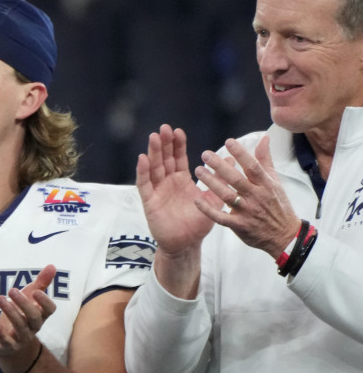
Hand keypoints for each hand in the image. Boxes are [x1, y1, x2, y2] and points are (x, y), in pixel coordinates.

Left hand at [0, 266, 56, 372]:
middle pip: (34, 317)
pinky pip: (8, 342)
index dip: (45, 302)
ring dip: (10, 313)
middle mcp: (34, 327)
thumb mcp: (29, 297)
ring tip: (0, 299)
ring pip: (20, 327)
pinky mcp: (9, 345)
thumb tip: (52, 266)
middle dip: (24, 304)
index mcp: (41, 315)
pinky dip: (2, 335)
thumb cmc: (21, 314)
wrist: (9, 342)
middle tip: (12, 290)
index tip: (36, 291)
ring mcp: (22, 337)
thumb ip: (41, 283)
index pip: (49, 310)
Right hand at [136, 125, 213, 256]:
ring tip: (154, 137)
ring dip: (153, 152)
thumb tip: (230, 159)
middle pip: (164, 159)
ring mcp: (157, 191)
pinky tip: (143, 159)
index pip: (178, 158)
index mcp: (181, 180)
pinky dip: (143, 171)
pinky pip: (145, 184)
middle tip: (164, 128)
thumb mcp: (213, 200)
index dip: (177, 145)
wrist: (186, 244)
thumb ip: (220, 180)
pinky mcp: (150, 202)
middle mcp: (167, 183)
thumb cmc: (197, 224)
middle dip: (164, 144)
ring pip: (154, 168)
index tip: (178, 131)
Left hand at [192, 134, 300, 258]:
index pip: (253, 166)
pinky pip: (221, 217)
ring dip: (211, 183)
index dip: (241, 154)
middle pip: (236, 179)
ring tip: (198, 171)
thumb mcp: (275, 182)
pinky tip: (197, 200)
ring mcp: (247, 211)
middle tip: (205, 154)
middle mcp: (256, 197)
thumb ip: (265, 160)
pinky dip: (208, 209)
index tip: (228, 142)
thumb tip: (263, 138)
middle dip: (220, 166)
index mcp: (266, 185)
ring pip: (227, 195)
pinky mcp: (239, 225)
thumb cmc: (278, 205)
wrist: (284, 236)